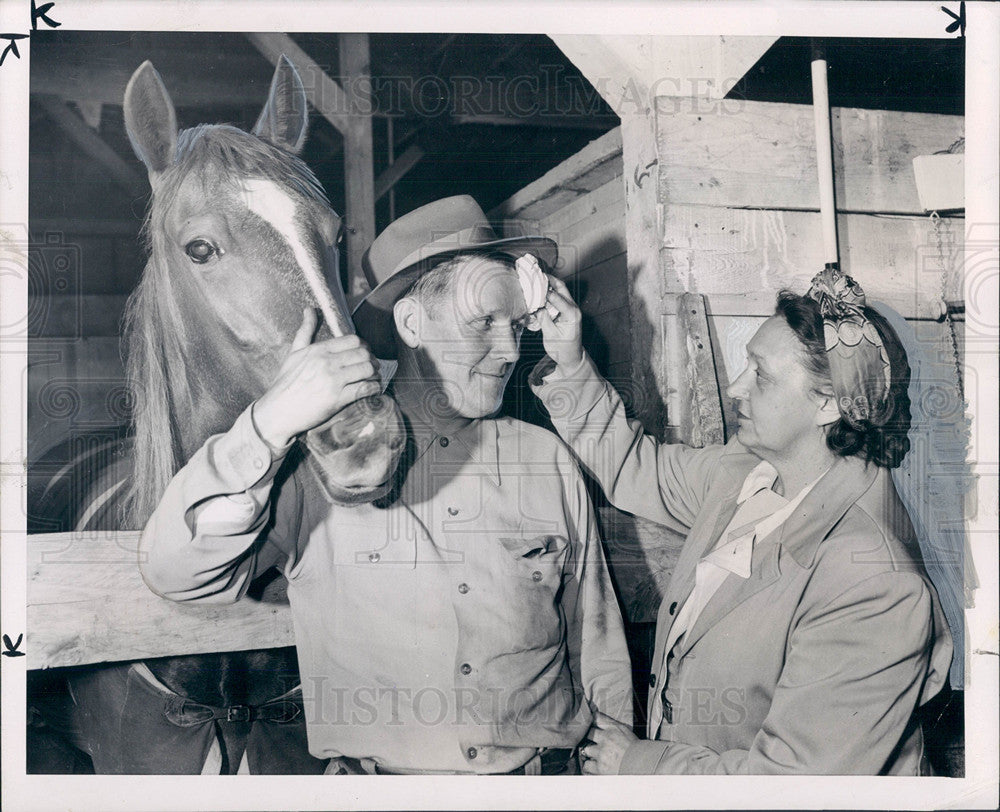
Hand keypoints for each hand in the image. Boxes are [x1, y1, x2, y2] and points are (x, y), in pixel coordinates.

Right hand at [253, 308, 381, 447]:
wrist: (277, 411)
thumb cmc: (285, 383)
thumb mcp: (293, 353)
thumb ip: (305, 331)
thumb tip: (309, 309)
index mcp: (319, 350)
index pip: (353, 340)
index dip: (364, 347)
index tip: (364, 354)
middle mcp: (327, 362)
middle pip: (364, 354)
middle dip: (372, 360)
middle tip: (372, 367)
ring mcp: (333, 380)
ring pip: (368, 370)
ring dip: (375, 374)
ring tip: (373, 378)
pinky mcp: (337, 399)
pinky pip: (365, 389)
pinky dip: (374, 389)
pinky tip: (373, 390)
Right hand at [537, 274, 583, 369]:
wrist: (572, 357)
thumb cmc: (563, 349)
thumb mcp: (550, 336)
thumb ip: (543, 319)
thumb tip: (535, 306)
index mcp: (572, 314)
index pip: (556, 297)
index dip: (543, 290)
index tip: (532, 285)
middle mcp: (573, 308)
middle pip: (560, 287)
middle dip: (548, 279)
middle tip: (534, 274)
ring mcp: (570, 308)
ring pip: (559, 289)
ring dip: (548, 284)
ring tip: (535, 280)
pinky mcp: (566, 310)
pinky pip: (557, 297)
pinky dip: (548, 292)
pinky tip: (538, 291)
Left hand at [579, 711, 636, 774]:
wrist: (641, 764)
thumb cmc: (635, 747)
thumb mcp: (624, 729)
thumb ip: (609, 723)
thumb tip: (595, 714)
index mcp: (612, 729)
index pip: (595, 719)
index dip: (590, 720)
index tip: (587, 722)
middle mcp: (604, 739)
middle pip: (587, 733)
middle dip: (587, 736)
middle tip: (589, 740)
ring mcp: (601, 753)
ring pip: (585, 749)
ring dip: (588, 752)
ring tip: (593, 754)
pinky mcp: (600, 767)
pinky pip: (587, 765)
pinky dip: (588, 766)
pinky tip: (592, 765)